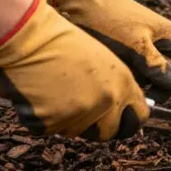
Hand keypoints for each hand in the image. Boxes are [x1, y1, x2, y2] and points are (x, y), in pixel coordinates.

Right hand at [0, 0, 147, 139]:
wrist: (30, 37)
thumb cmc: (63, 41)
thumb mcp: (104, 59)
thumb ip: (116, 85)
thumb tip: (119, 105)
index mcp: (123, 84)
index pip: (139, 117)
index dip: (128, 120)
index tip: (120, 120)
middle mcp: (106, 101)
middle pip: (109, 132)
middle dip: (97, 127)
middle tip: (81, 111)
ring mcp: (80, 113)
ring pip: (77, 131)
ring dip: (68, 120)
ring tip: (55, 94)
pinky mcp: (51, 122)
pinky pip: (50, 129)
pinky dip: (43, 118)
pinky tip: (38, 96)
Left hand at [55, 0, 170, 103]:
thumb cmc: (109, 20)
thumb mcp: (135, 46)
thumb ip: (156, 66)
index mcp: (170, 35)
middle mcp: (161, 39)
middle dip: (162, 84)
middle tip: (147, 94)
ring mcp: (145, 42)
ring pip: (153, 70)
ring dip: (144, 80)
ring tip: (127, 78)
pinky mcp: (129, 45)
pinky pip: (137, 66)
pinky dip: (131, 73)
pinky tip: (118, 72)